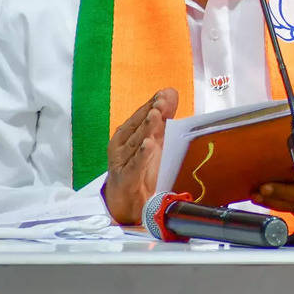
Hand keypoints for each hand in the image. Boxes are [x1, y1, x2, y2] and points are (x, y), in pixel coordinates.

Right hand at [102, 88, 178, 224]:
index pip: (140, 115)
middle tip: (161, 101)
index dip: (152, 104)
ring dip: (146, 128)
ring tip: (156, 116)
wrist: (125, 202)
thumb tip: (171, 91)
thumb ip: (162, 117)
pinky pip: (135, 165)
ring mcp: (122, 161)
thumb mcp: (153, 139)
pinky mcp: (126, 178)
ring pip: (135, 143)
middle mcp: (122, 145)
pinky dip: (142, 155)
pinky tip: (148, 145)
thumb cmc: (139, 168)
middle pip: (137, 127)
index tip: (165, 94)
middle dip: (150, 113)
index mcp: (127, 133)